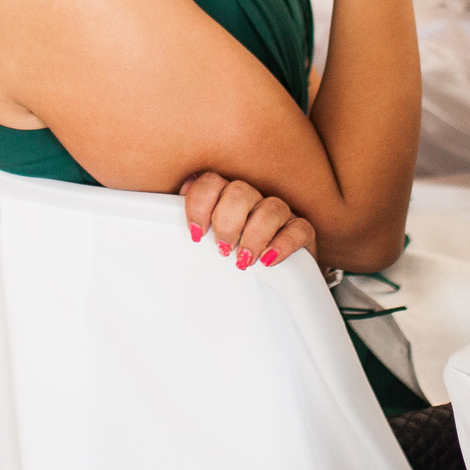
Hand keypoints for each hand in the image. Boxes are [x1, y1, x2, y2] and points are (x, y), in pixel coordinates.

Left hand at [180, 172, 316, 270]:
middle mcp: (253, 199)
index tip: (195, 234)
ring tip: (243, 260)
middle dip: (227, 221)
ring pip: (272, 207)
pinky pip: (299, 229)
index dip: (200, 205)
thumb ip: (192, 224)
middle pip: (241, 192)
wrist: (266, 287)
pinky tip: (267, 260)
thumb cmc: (230, 258)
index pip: (212, 182)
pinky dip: (282, 244)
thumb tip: (168, 210)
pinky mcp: (302, 232)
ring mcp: (280, 214)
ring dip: (254, 235)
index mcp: (226, 196)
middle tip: (222, 249)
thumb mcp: (205, 242)